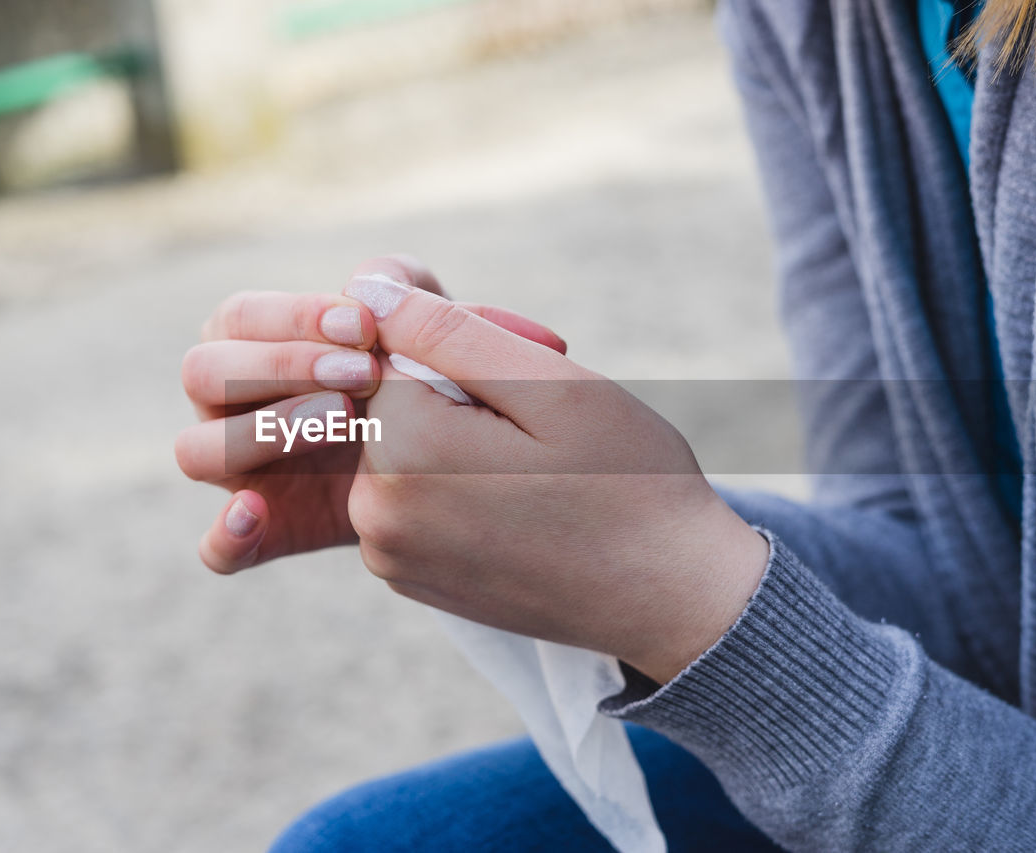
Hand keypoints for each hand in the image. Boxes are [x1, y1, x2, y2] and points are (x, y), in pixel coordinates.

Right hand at [174, 255, 566, 572]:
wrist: (451, 461)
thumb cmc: (418, 374)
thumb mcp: (418, 323)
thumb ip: (400, 285)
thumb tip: (367, 280)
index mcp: (248, 344)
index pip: (238, 318)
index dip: (293, 319)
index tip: (363, 327)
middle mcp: (225, 405)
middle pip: (203, 375)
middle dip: (280, 367)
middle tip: (361, 375)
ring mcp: (237, 472)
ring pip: (197, 450)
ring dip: (262, 432)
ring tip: (343, 420)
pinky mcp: (264, 533)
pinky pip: (216, 547)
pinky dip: (225, 535)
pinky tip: (256, 513)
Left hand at [342, 265, 769, 683]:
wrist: (669, 595)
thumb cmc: (626, 481)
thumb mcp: (549, 384)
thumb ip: (446, 329)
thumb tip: (366, 285)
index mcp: (406, 453)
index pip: (394, 351)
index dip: (464, 348)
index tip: (528, 381)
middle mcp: (375, 512)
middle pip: (391, 403)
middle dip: (454, 395)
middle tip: (539, 427)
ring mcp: (387, 554)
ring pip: (400, 450)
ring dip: (454, 441)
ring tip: (532, 471)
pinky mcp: (406, 578)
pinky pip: (409, 500)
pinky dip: (451, 488)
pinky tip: (516, 507)